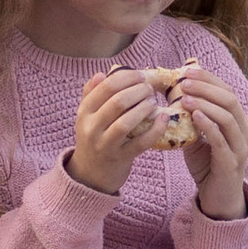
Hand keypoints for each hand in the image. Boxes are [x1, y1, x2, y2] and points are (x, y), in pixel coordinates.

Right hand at [68, 67, 165, 195]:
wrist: (90, 175)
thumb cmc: (94, 138)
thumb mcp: (86, 116)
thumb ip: (91, 94)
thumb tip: (102, 73)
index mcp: (84, 112)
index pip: (105, 87)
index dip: (126, 77)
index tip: (139, 76)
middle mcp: (92, 128)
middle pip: (118, 102)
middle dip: (138, 91)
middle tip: (149, 88)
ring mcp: (106, 145)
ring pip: (127, 122)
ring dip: (145, 107)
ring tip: (153, 101)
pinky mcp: (121, 158)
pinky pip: (141, 143)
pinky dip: (155, 129)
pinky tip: (163, 118)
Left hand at [173, 67, 247, 218]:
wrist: (218, 199)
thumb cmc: (208, 166)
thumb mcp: (197, 138)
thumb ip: (191, 118)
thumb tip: (172, 95)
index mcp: (238, 122)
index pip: (227, 91)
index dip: (209, 79)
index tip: (188, 70)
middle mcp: (244, 131)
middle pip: (229, 100)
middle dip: (206, 87)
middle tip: (183, 81)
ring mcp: (240, 148)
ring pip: (227, 117)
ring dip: (205, 104)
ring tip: (184, 97)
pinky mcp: (230, 163)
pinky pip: (221, 140)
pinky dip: (208, 125)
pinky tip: (194, 116)